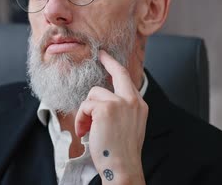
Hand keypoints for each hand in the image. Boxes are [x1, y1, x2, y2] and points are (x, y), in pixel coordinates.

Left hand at [75, 50, 147, 183]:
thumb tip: (102, 102)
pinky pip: (86, 106)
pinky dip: (81, 119)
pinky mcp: (106, 108)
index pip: (128, 80)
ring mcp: (120, 103)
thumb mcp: (129, 126)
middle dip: (108, 61)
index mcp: (139, 106)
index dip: (116, 67)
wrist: (122, 167)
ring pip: (94, 94)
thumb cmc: (122, 153)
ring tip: (86, 128)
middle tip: (100, 55)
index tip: (108, 58)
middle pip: (119, 73)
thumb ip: (122, 110)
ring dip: (86, 111)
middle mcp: (132, 101)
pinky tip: (84, 131)